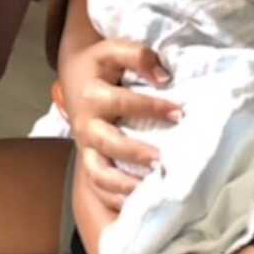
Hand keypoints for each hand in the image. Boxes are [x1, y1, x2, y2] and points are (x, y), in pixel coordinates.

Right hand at [65, 37, 181, 211]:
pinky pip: (97, 187)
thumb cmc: (100, 64)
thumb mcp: (113, 49)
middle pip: (108, 143)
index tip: (180, 112)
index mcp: (92, 95)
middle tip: (162, 159)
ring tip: (150, 188)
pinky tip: (137, 204)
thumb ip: (137, 56)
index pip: (123, 102)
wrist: (73, 76)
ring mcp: (86, 147)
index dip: (152, 106)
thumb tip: (163, 77)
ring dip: (123, 184)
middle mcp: (86, 124)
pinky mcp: (89, 161)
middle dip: (136, 153)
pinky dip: (114, 199)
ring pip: (99, 173)